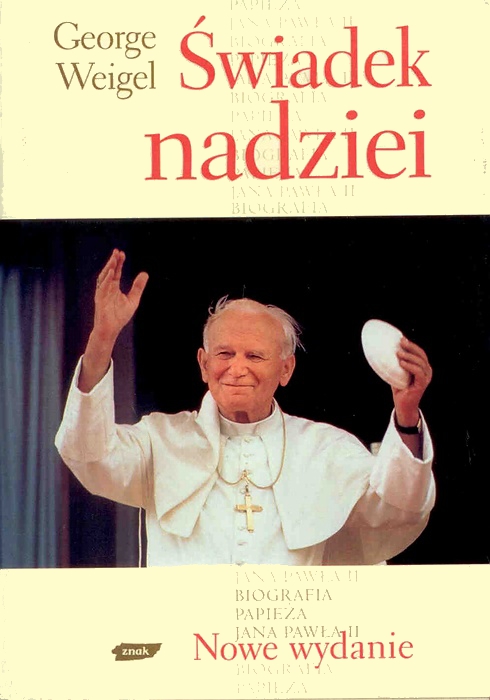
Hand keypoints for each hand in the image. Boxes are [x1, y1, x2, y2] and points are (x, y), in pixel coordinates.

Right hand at [78, 249, 147, 392]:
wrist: (111, 330)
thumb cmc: (119, 316)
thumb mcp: (133, 300)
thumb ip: (138, 287)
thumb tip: (145, 273)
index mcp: (113, 288)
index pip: (116, 272)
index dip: (118, 263)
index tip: (122, 253)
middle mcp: (106, 288)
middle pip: (110, 272)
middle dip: (113, 262)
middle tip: (117, 251)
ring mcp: (102, 293)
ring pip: (104, 278)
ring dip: (109, 268)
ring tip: (114, 259)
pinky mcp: (100, 300)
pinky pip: (102, 288)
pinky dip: (106, 280)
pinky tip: (111, 272)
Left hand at [392, 337, 431, 426]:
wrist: (403, 405)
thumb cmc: (400, 388)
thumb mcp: (397, 372)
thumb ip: (396, 363)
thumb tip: (386, 351)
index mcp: (422, 367)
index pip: (419, 352)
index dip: (412, 345)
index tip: (401, 338)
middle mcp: (427, 371)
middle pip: (421, 355)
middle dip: (411, 347)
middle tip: (401, 342)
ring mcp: (426, 377)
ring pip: (420, 362)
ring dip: (409, 356)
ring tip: (398, 353)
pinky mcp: (422, 384)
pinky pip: (418, 372)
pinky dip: (410, 366)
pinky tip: (402, 363)